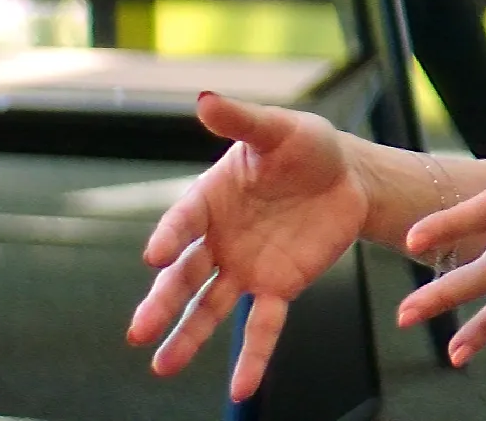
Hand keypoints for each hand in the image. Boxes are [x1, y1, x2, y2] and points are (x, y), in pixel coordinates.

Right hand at [127, 94, 370, 401]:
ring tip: (162, 366)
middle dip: (163, 303)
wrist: (346, 176)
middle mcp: (218, 240)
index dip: (170, 237)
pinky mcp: (278, 287)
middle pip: (186, 276)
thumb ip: (241, 120)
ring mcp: (244, 267)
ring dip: (188, 336)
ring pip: (210, 307)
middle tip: (139, 332)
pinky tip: (240, 388)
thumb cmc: (304, 147)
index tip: (155, 256)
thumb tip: (205, 98)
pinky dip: (253, 356)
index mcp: (210, 199)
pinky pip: (263, 325)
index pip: (184, 221)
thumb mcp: (278, 129)